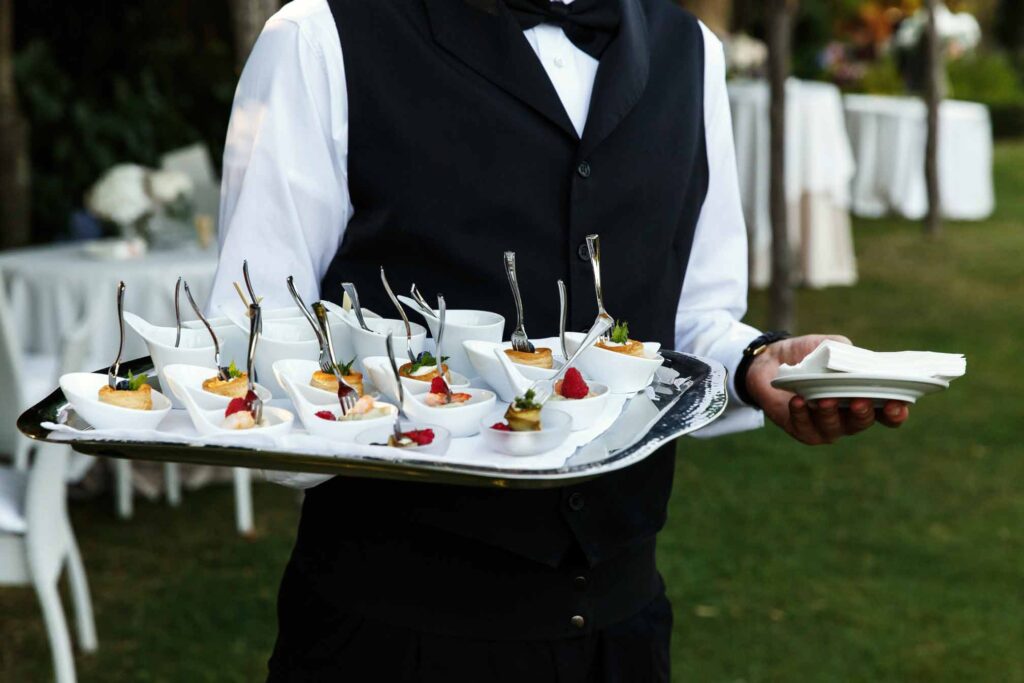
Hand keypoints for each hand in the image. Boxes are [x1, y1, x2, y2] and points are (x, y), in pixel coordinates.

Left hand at [745, 334, 909, 444]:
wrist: (772, 359)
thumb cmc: (809, 354)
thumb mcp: (832, 346)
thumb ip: (849, 354)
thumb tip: (861, 362)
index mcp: (863, 397)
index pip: (887, 413)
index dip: (895, 412)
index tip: (897, 404)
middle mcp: (848, 416)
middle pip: (862, 423)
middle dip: (863, 413)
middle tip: (860, 401)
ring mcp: (824, 426)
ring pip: (833, 428)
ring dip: (830, 413)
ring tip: (825, 399)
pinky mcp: (800, 429)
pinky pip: (804, 427)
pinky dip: (802, 414)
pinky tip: (799, 401)